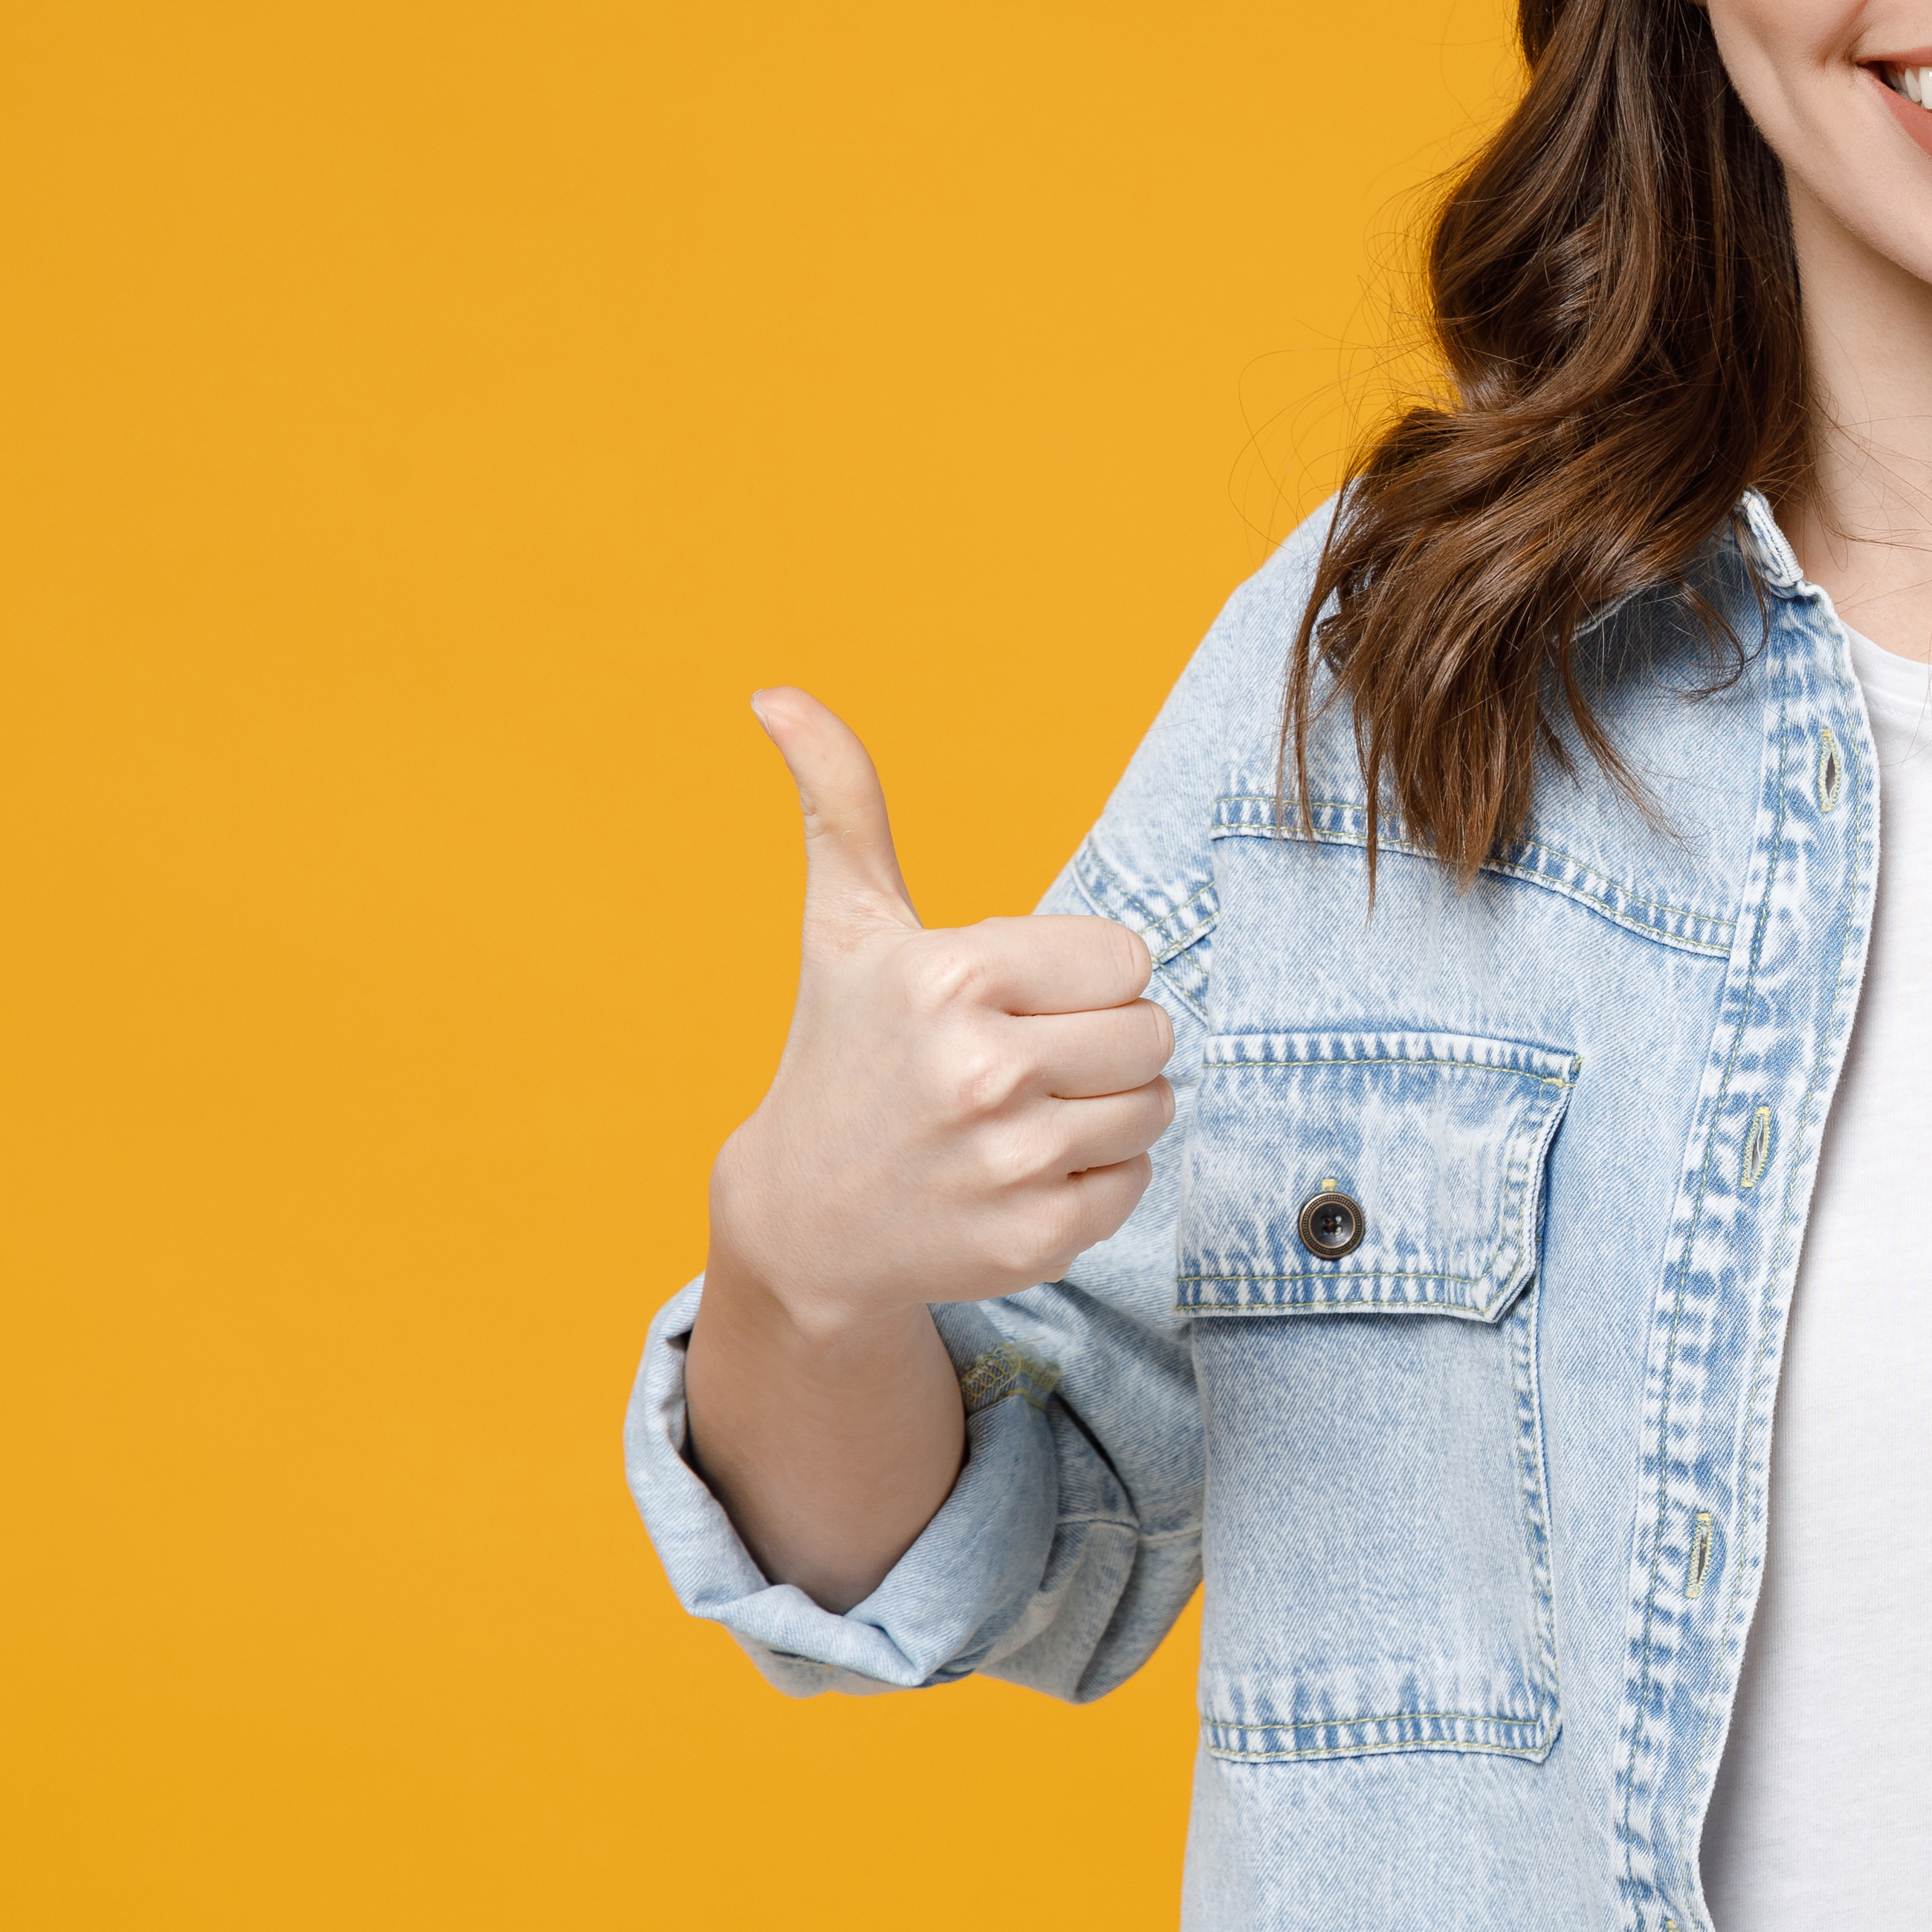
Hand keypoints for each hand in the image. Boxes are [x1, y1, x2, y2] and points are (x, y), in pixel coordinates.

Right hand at [706, 689, 1173, 1341]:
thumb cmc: (842, 1050)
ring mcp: (1010, 1162)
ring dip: (1107, 1107)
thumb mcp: (845, 924)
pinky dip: (1096, 1179)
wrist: (805, 1219)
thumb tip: (775, 693)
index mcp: (953, 976)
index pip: (1126, 956)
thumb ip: (841, 802)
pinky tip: (1019, 1174)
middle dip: (1101, 1039)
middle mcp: (982, 1070)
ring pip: (1156, 1104)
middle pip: (1152, 1030)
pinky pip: (1137, 1180)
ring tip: (1023, 1114)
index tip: (1016, 998)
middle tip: (1023, 1059)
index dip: (1081, 974)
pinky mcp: (1034, 1239)